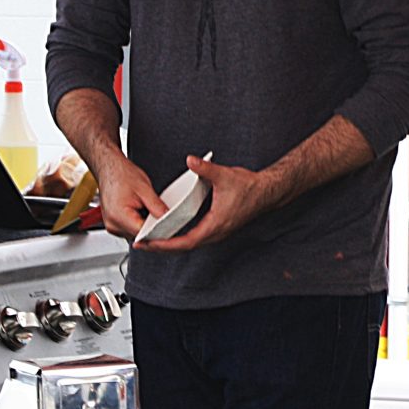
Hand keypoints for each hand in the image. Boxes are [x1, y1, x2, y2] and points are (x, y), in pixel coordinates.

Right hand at [89, 151, 165, 239]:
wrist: (108, 167)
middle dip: (151, 227)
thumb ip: (157, 206)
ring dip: (143, 225)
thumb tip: (167, 218)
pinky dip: (136, 222)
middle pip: (139, 236)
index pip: (143, 234)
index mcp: (118, 216)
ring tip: (144, 208)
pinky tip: (138, 210)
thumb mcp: (144, 188)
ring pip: (135, 234)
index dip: (157, 230)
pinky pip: (129, 229)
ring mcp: (111, 226)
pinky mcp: (113, 225)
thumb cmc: (120, 174)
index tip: (167, 226)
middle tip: (158, 214)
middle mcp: (112, 224)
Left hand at [135, 154, 284, 252]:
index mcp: (215, 225)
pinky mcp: (216, 227)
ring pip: (189, 244)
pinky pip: (194, 237)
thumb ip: (205, 169)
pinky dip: (180, 237)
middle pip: (183, 247)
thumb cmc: (249, 188)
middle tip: (142, 244)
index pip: (186, 242)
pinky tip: (170, 231)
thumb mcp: (224, 176)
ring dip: (170, 244)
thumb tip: (190, 161)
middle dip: (162, 247)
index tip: (150, 244)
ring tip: (151, 240)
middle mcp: (215, 233)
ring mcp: (216, 231)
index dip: (165, 245)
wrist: (266, 192)